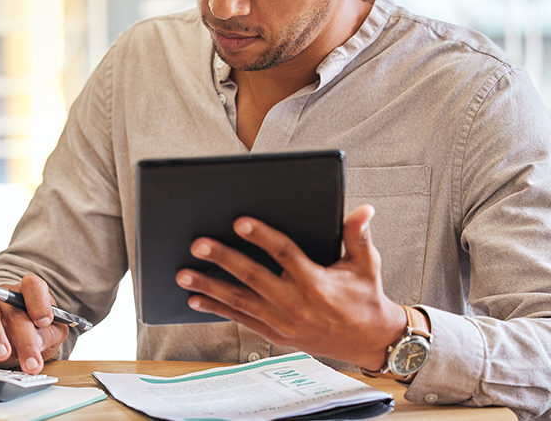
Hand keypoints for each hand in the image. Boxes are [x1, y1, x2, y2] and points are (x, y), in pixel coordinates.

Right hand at [0, 274, 69, 373]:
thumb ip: (48, 336)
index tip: (44, 322)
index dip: (39, 303)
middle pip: (13, 310)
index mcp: (30, 293)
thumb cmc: (36, 331)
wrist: (14, 341)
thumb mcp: (51, 333)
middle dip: (23, 339)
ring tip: (2, 355)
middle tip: (30, 363)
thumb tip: (37, 343)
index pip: (33, 286)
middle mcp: (6, 294)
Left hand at [175, 205, 406, 370]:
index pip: (284, 254)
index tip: (239, 221)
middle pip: (253, 277)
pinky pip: (241, 319)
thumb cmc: (365, 295)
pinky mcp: (275, 335)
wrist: (368, 340)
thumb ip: (357, 235)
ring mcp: (283, 323)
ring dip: (208, 286)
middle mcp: (296, 304)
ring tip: (182, 273)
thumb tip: (363, 209)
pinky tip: (194, 298)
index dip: (261, 237)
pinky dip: (216, 309)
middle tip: (197, 244)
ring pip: (239, 301)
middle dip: (223, 259)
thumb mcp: (367, 264)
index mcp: (317, 282)